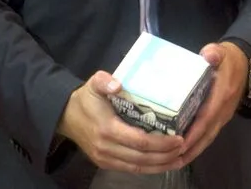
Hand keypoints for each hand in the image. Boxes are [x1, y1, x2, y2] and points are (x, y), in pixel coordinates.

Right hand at [57, 70, 184, 173]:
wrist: (65, 117)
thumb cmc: (85, 99)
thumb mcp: (93, 84)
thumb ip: (104, 81)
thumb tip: (118, 84)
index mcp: (107, 129)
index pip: (139, 141)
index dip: (161, 143)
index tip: (179, 138)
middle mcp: (107, 148)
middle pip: (142, 157)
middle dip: (166, 156)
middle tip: (185, 148)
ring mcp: (105, 158)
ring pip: (138, 167)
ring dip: (161, 166)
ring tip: (179, 159)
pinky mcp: (105, 163)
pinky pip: (131, 169)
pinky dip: (149, 168)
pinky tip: (163, 164)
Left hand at [178, 42, 248, 163]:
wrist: (245, 62)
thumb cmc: (228, 59)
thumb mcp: (221, 51)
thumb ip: (214, 53)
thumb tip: (208, 55)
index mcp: (221, 96)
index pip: (206, 118)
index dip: (194, 133)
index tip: (179, 145)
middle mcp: (223, 111)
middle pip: (206, 135)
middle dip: (191, 149)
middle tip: (173, 161)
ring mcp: (223, 115)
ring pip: (208, 137)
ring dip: (194, 151)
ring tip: (176, 161)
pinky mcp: (221, 117)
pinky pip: (209, 133)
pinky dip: (198, 144)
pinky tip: (186, 150)